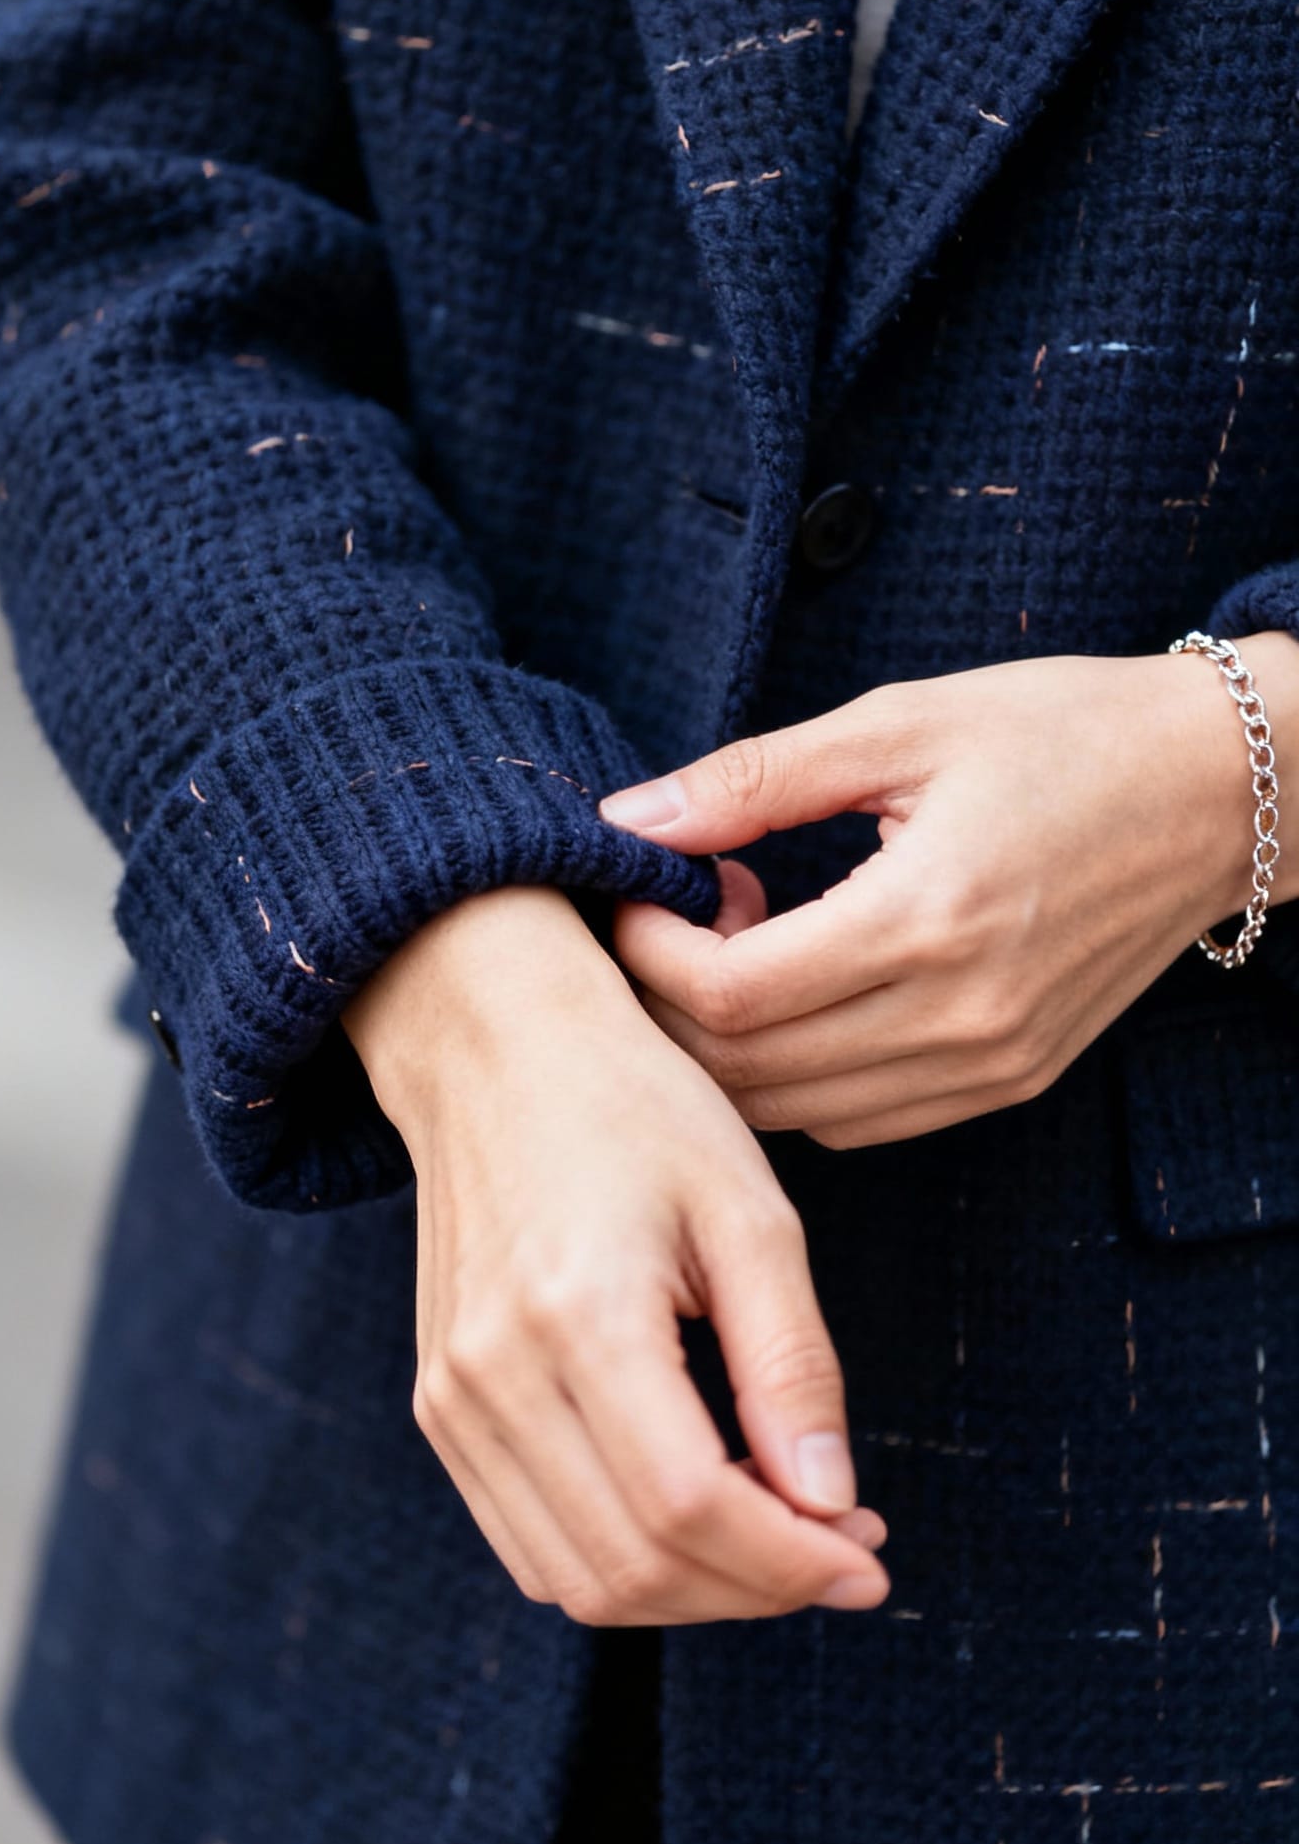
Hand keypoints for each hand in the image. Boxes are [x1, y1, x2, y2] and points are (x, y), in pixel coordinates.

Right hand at [343, 886, 888, 1623]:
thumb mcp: (748, 1211)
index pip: (688, 1507)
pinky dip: (627, 1564)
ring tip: (783, 1533)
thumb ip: (791, 1363)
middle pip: (634, 1566)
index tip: (872, 1559)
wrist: (495, 1048)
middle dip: (758, 1588)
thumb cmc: (636, 1108)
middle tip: (845, 1548)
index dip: (791, 1561)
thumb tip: (832, 1507)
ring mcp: (452, 1400)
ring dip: (696, 1593)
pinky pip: (533, 1545)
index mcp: (577, 1314)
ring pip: (579, 1580)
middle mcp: (493, 1374)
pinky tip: (703, 1513)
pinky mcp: (440, 1407)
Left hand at [601, 637, 1298, 1151]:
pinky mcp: (1008, 1082)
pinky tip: (806, 983)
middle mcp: (963, 1017)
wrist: (1216, 788)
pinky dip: (797, 1074)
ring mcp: (991, 1065)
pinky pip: (856, 1121)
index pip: (730, 995)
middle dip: (671, 1002)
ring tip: (747, 939)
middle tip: (678, 913)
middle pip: (746, 1072)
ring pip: (793, 1114)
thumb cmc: (1062, 732)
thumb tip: (626, 819)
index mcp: (931, 917)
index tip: (640, 889)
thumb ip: (751, 780)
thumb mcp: (900, 722)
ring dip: (731, 1047)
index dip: (651, 951)